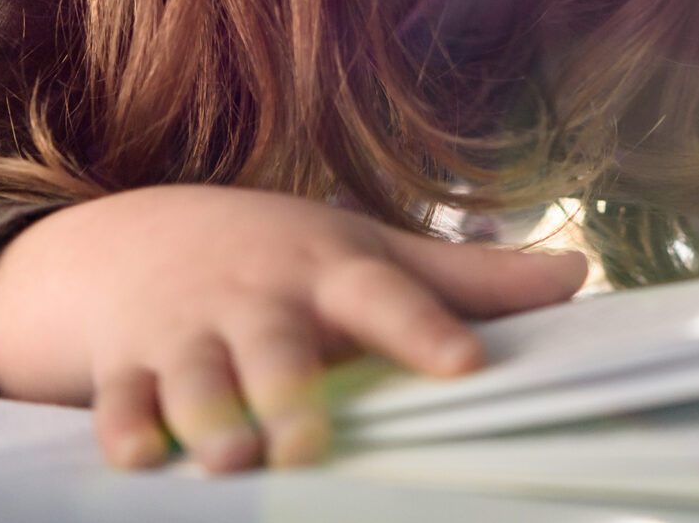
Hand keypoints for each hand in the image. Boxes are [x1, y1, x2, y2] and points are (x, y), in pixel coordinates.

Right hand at [0, 184, 588, 473]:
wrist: (141, 237)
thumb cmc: (284, 259)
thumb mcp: (372, 255)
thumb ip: (468, 281)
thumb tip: (578, 276)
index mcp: (330, 273)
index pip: (389, 297)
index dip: (428, 328)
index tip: (468, 365)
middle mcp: (258, 300)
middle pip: (277, 348)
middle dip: (290, 394)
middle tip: (308, 443)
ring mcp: (187, 331)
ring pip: (196, 380)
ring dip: (209, 420)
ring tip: (231, 462)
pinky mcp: (127, 365)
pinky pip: (120, 402)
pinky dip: (124, 430)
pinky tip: (135, 459)